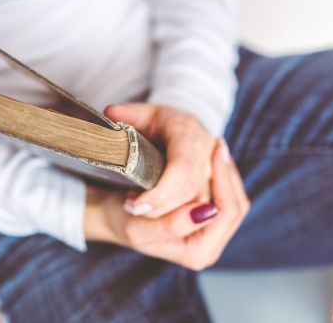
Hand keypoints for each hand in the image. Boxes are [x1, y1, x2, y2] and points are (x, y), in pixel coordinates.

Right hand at [84, 139, 250, 269]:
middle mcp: (209, 245)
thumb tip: (205, 211)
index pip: (226, 214)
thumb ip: (169, 226)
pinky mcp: (209, 214)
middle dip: (226, 175)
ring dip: (225, 172)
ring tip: (217, 148)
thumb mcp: (137, 229)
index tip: (213, 151)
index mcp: (197, 253)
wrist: (116, 214)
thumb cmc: (122, 221)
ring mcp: (211, 230)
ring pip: (234, 196)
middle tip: (217, 146)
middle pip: (235, 205)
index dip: (223, 182)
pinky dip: (222, 173)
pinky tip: (214, 156)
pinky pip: (227, 191)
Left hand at [104, 103, 215, 217]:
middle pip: (190, 193)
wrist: (182, 132)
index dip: (160, 194)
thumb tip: (110, 112)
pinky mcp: (222, 188)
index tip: (134, 205)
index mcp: (188, 131)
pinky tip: (159, 214)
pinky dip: (182, 220)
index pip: (181, 169)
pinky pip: (213, 214)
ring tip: (141, 208)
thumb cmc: (159, 125)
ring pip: (202, 208)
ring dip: (169, 216)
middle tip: (131, 207)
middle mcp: (209, 152)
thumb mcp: (141, 115)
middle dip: (159, 209)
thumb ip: (127, 114)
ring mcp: (217, 173)